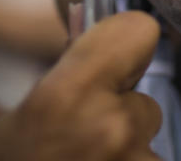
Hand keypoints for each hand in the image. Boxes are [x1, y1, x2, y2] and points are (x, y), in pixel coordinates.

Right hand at [0, 12, 161, 160]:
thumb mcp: (32, 110)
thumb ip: (78, 72)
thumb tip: (117, 41)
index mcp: (70, 92)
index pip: (139, 32)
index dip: (128, 43)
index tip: (119, 59)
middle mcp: (110, 126)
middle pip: (147, 101)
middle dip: (122, 116)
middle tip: (84, 139)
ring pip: (148, 144)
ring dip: (127, 154)